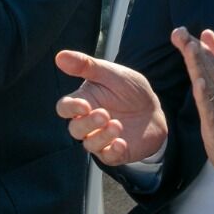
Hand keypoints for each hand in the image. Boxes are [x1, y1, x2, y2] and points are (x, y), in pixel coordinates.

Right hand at [55, 49, 167, 165]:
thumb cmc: (128, 89)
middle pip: (75, 129)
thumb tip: (60, 56)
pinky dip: (113, 151)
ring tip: (117, 125)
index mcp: (83, 102)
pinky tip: (121, 142)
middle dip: (88, 123)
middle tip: (104, 114)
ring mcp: (101, 138)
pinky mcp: (115, 152)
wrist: (153, 109)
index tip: (83, 104)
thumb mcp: (110, 73)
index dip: (70, 108)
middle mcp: (88, 123)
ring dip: (101, 137)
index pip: (65, 108)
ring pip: (89, 145)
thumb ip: (86, 66)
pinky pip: (108, 157)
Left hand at [174, 27, 213, 194]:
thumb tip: (205, 33)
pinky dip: (206, 96)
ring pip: (210, 82)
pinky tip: (199, 85)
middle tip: (179, 32)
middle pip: (208, 66)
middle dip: (193, 49)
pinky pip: (212, 109)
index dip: (194, 44)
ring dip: (199, 65)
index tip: (179, 30)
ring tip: (189, 49)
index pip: (209, 59)